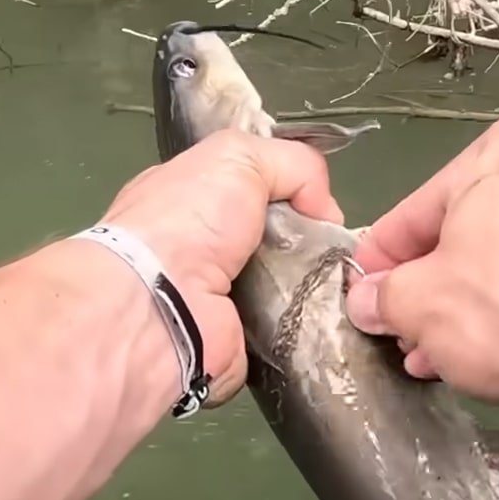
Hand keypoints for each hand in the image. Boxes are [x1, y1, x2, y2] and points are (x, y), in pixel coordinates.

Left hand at [97, 129, 341, 403]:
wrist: (159, 306)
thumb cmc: (187, 222)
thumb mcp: (237, 157)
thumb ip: (291, 164)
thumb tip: (324, 209)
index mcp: (190, 201)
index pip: (251, 190)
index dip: (291, 192)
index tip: (318, 204)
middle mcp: (203, 249)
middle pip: (280, 239)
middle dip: (313, 240)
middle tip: (335, 245)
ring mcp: (222, 299)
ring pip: (292, 284)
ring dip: (319, 281)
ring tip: (339, 278)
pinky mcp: (241, 341)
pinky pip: (290, 327)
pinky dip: (311, 320)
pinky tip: (325, 309)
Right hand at [345, 118, 498, 405]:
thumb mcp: (419, 305)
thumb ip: (383, 296)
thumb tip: (367, 300)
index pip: (417, 210)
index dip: (381, 260)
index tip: (363, 295)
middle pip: (464, 232)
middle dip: (430, 286)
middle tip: (403, 331)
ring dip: (467, 302)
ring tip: (438, 353)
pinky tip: (488, 348)